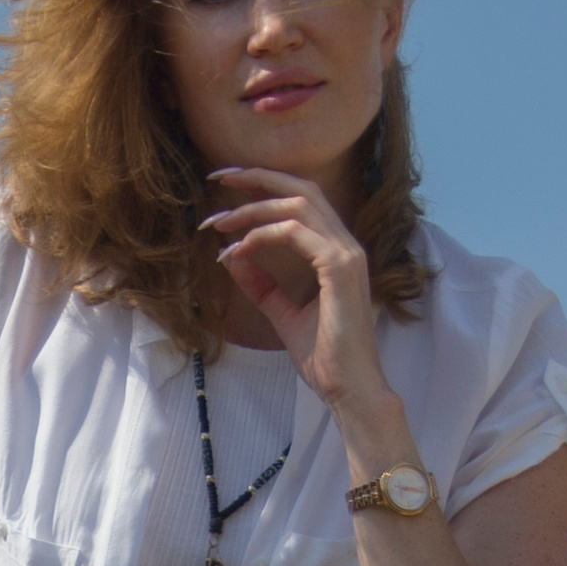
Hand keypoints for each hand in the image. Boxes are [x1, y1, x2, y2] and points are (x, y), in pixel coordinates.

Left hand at [200, 167, 391, 420]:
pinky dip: (261, 236)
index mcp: (336, 251)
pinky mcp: (339, 267)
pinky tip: (238, 251)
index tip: (226, 189)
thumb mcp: (283, 314)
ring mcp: (346, 252)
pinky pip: (295, 233)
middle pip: (300, 190)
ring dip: (252, 208)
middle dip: (257, 178)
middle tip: (217, 178)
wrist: (350, 387)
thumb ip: (262, 285)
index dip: (264, 187)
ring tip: (219, 223)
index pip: (301, 202)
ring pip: (296, 205)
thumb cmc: (325, 356)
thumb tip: (232, 258)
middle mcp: (345, 244)